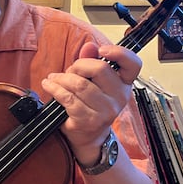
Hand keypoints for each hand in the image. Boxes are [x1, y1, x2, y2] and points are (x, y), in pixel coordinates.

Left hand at [40, 42, 140, 164]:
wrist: (89, 137)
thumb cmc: (90, 105)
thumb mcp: (93, 81)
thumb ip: (92, 61)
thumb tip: (90, 46)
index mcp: (124, 83)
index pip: (132, 64)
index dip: (119, 53)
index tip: (102, 50)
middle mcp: (119, 97)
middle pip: (99, 69)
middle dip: (78, 66)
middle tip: (69, 71)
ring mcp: (105, 111)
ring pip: (79, 84)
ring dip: (62, 78)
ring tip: (54, 79)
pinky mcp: (88, 120)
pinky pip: (68, 98)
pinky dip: (55, 89)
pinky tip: (50, 86)